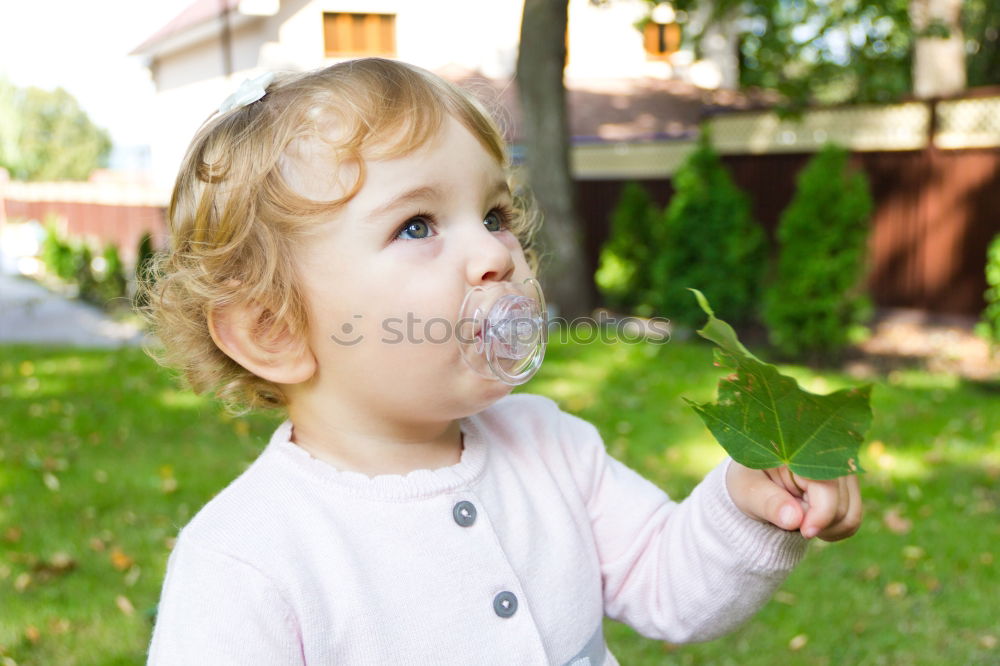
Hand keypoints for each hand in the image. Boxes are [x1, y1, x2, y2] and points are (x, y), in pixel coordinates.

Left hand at [725, 461, 861, 540]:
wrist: (754, 480)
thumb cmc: (748, 481)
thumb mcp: (747, 490)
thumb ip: (768, 503)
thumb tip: (794, 520)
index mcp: (805, 452)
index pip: (829, 490)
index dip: (820, 517)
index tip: (803, 532)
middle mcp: (832, 458)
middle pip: (841, 508)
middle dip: (815, 524)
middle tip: (788, 518)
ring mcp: (844, 472)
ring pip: (850, 516)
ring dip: (825, 529)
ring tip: (798, 521)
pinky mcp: (848, 486)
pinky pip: (852, 519)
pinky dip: (833, 529)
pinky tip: (811, 523)